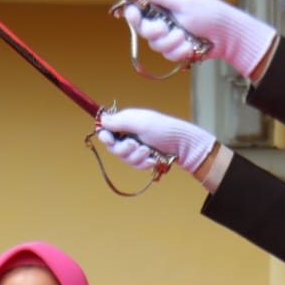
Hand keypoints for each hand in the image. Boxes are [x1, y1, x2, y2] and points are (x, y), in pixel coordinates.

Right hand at [97, 109, 214, 174]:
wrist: (183, 144)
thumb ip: (119, 121)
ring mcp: (135, 148)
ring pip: (124, 159)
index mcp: (126, 123)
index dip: (106, 137)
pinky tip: (153, 159)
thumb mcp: (140, 122)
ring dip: (136, 157)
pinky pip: (135, 165)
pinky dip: (143, 163)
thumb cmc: (164, 129)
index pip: (106, 131)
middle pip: (113, 148)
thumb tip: (102, 119)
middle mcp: (128, 135)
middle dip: (124, 149)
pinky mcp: (142, 159)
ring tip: (149, 151)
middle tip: (135, 145)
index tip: (110, 140)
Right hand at [122, 0, 276, 79]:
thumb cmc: (210, 13)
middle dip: (152, 31)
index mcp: (164, 4)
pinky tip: (190, 47)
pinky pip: (168, 55)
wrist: (227, 35)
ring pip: (155, 45)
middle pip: (143, 29)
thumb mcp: (183, 0)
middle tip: (164, 28)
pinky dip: (179, 51)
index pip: (139, 8)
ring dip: (170, 42)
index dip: (133, 13)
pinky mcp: (177, 50)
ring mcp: (170, 36)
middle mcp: (164, 20)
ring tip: (185, 37)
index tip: (133, 14)